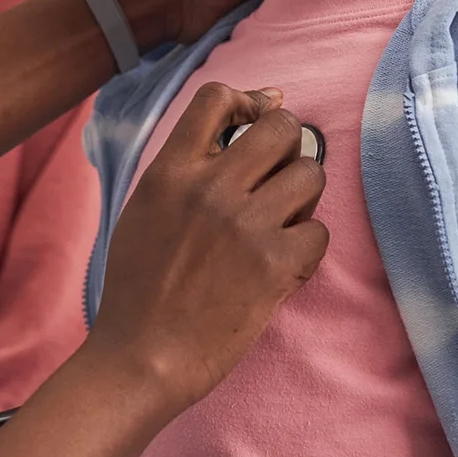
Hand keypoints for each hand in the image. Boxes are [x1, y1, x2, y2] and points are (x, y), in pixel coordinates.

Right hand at [87, 83, 325, 412]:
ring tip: (280, 224)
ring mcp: (244, 224)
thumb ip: (183, 172)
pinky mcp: (274, 264)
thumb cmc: (138, 291)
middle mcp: (209, 188)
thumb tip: (237, 132)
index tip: (261, 116)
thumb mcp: (144, 212)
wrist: (142, 358)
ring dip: (303, 197)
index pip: (217, 98)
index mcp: (169, 173)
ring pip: (311, 173)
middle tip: (278, 178)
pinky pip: (319, 231)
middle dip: (289, 147)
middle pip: (281, 128)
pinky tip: (281, 266)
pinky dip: (306, 248)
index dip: (250, 100)